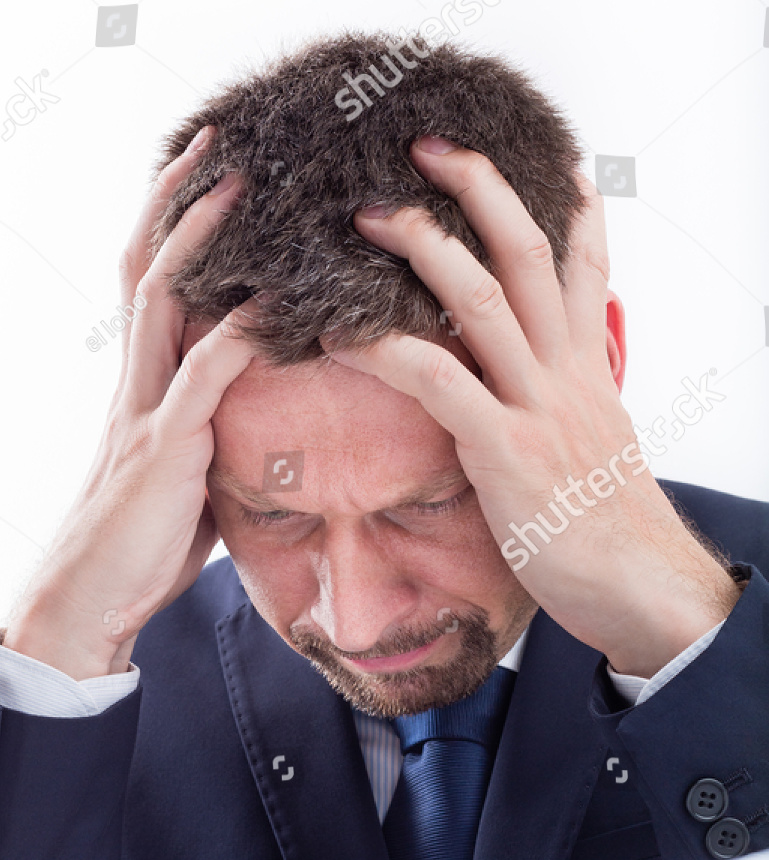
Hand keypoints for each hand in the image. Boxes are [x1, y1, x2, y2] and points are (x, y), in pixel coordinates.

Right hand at [4, 129, 256, 678]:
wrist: (88, 605)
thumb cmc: (137, 556)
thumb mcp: (186, 486)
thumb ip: (215, 445)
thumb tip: (265, 436)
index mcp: (140, 394)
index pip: (151, 293)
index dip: (173, 236)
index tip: (207, 186)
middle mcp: (133, 388)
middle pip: (145, 270)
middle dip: (177, 203)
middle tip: (215, 144)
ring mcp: (144, 411)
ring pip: (161, 299)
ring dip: (197, 236)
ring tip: (234, 182)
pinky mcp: (163, 447)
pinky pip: (204, 375)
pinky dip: (240, 334)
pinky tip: (271, 303)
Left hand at [326, 141, 738, 678]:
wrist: (639, 586)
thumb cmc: (608, 531)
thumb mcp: (600, 453)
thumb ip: (576, 411)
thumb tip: (558, 397)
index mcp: (587, 372)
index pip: (582, 269)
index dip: (571, 209)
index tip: (551, 163)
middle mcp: (565, 373)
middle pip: (527, 253)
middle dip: (478, 190)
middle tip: (426, 150)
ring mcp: (536, 406)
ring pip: (481, 299)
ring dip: (423, 247)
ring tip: (369, 216)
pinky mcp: (504, 450)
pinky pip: (438, 381)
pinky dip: (386, 350)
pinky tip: (341, 335)